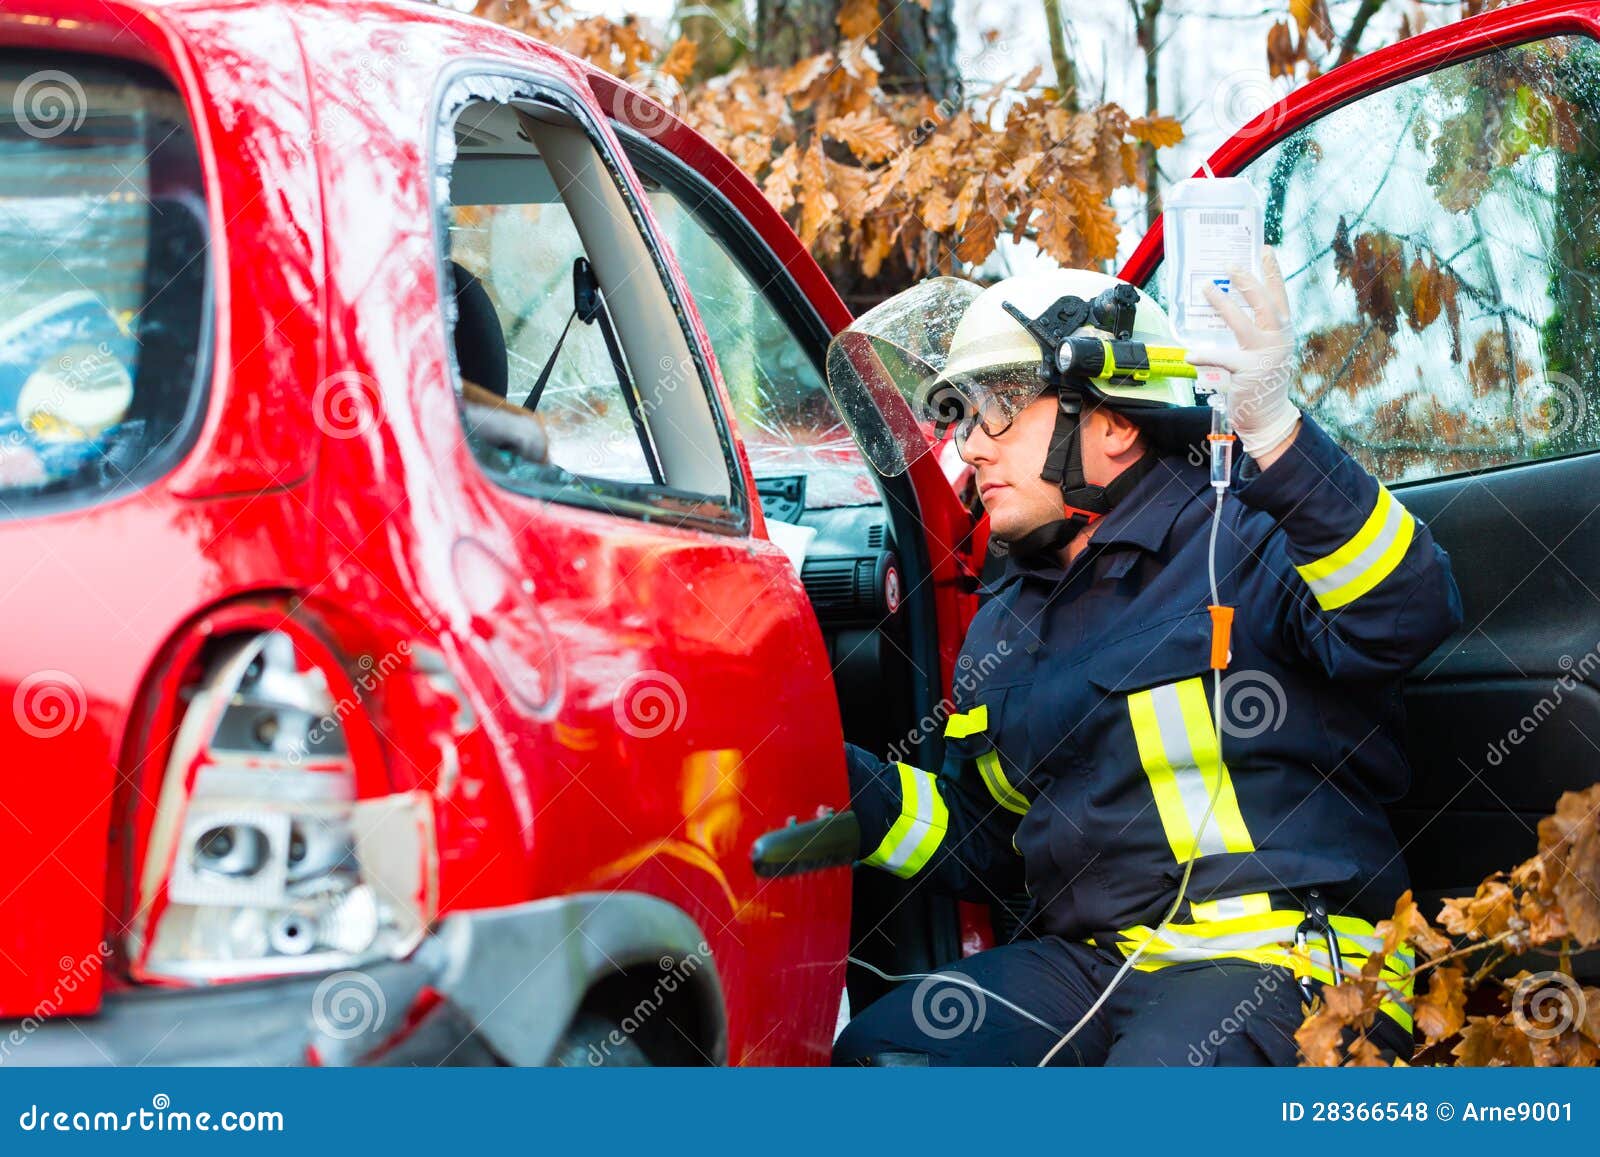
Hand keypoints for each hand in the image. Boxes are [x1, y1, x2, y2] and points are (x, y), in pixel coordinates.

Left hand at [1189, 247, 1299, 460]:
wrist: (1267, 417)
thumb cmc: (1262, 382)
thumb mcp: (1265, 351)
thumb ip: (1255, 331)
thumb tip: (1231, 306)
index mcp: (1282, 332)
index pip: (1279, 296)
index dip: (1273, 272)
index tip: (1266, 250)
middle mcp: (1278, 340)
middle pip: (1265, 304)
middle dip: (1248, 282)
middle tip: (1231, 265)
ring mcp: (1264, 356)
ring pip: (1243, 324)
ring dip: (1224, 304)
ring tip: (1207, 288)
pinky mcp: (1248, 373)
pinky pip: (1223, 359)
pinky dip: (1206, 356)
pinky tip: (1190, 354)